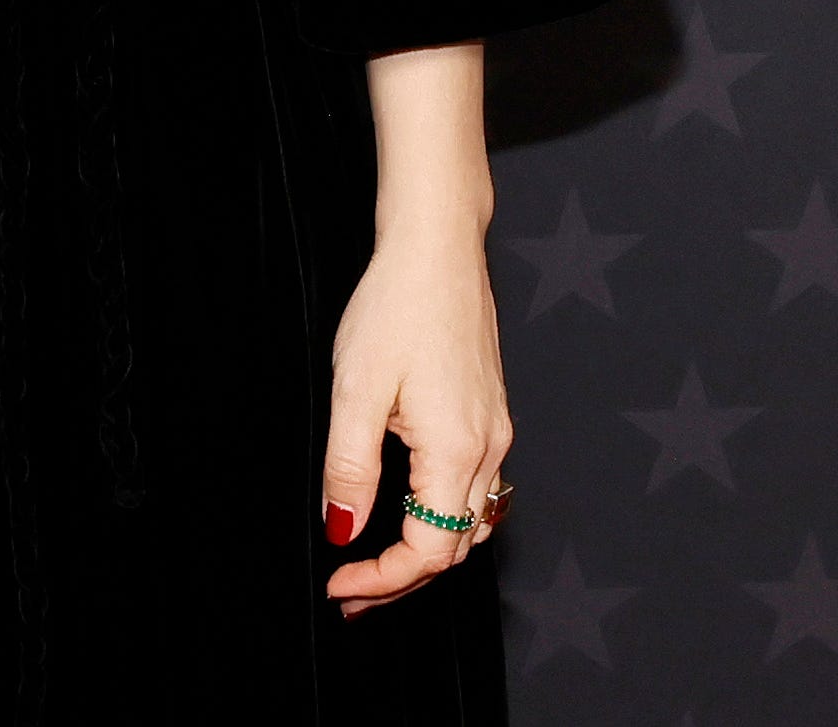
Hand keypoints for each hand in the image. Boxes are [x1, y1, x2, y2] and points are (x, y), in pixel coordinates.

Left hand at [320, 223, 510, 616]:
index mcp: (457, 451)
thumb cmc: (397, 304)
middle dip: (403, 578)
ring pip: (469, 522)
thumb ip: (350, 467)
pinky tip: (408, 505)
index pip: (429, 552)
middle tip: (352, 589)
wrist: (437, 247)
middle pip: (453, 546)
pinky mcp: (490, 413)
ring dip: (425, 550)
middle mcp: (487, 449)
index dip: (384, 580)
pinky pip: (475, 488)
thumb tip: (343, 530)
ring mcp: (494, 432)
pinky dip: (443, 514)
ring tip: (375, 559)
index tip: (342, 587)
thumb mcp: (355, 389)